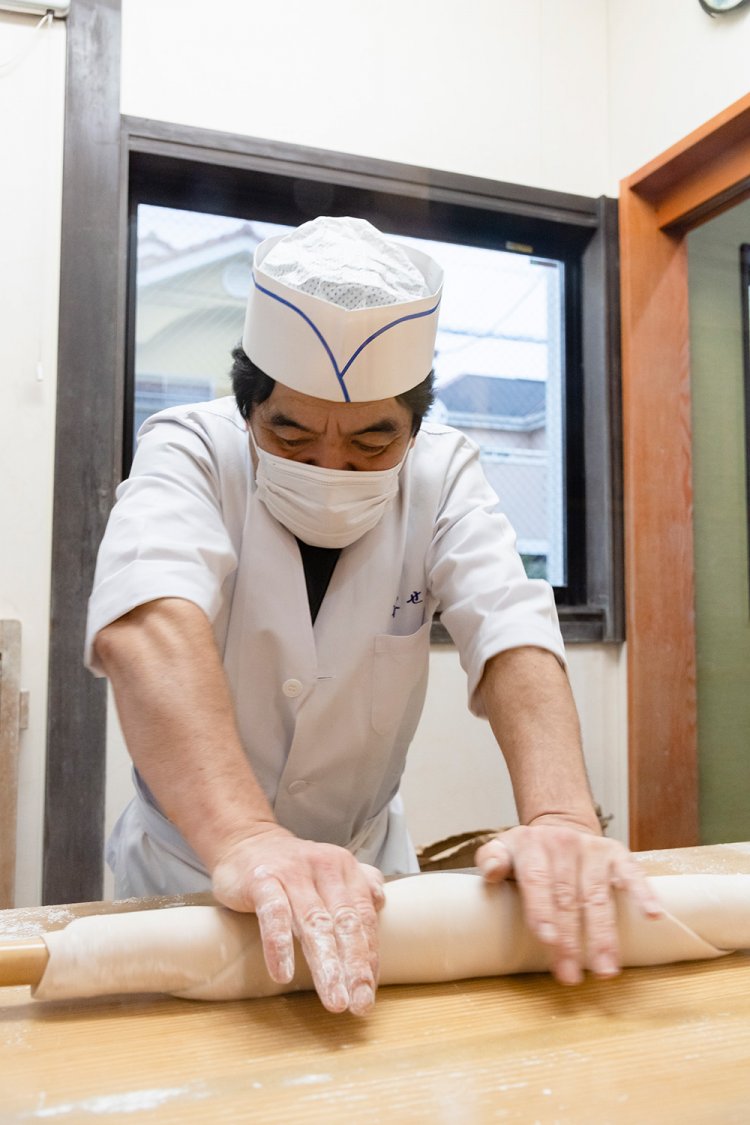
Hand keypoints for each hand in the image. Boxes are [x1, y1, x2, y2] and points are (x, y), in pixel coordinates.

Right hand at [211, 827, 384, 1014]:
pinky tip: (283, 974)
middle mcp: (323, 868)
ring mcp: (292, 873)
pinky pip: (273, 914)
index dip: (369, 956)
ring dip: (326, 965)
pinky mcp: (262, 879)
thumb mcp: (327, 871)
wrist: (245, 840)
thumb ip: (356, 884)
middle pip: (344, 923)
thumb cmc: (291, 867)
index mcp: (344, 869)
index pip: (363, 917)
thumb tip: (381, 900)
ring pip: (314, 923)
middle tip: (360, 1004)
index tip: (369, 992)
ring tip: (335, 1000)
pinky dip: (279, 945)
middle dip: (354, 967)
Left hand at [475, 822, 662, 984]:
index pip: (538, 881)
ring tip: (607, 969)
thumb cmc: (528, 853)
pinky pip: (633, 874)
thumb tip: (491, 871)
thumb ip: (491, 859)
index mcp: (532, 846)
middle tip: (572, 976)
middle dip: (571, 939)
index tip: (547, 941)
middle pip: (568, 897)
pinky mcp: (617, 854)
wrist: (558, 825)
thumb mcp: (502, 849)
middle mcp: (564, 845)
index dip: (542, 911)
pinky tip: (654, 915)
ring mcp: (593, 850)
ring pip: (599, 896)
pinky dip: (644, 894)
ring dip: (604, 934)